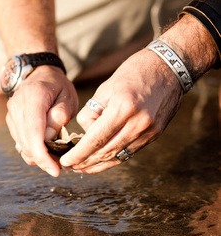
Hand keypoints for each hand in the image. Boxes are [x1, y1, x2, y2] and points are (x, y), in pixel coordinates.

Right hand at [6, 66, 78, 176]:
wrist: (38, 73)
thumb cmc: (57, 86)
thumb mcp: (67, 97)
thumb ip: (59, 116)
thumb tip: (49, 137)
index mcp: (33, 97)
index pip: (34, 132)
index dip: (43, 155)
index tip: (55, 170)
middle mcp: (17, 106)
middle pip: (26, 142)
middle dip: (42, 160)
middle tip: (58, 168)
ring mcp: (11, 114)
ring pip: (21, 144)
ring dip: (37, 156)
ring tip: (53, 160)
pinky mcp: (11, 121)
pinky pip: (20, 141)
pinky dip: (31, 150)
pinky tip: (44, 153)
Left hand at [60, 48, 182, 173]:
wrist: (169, 67)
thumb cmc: (134, 73)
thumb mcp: (105, 88)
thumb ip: (91, 113)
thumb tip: (84, 135)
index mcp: (123, 108)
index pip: (95, 140)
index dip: (78, 154)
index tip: (65, 161)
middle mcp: (138, 123)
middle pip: (105, 152)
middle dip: (84, 163)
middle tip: (69, 167)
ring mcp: (149, 132)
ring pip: (117, 157)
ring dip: (97, 166)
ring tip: (80, 168)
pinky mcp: (154, 135)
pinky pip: (129, 153)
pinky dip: (112, 159)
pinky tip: (99, 162)